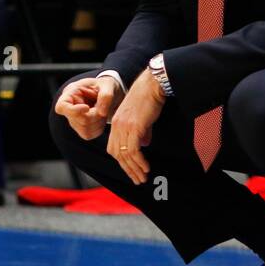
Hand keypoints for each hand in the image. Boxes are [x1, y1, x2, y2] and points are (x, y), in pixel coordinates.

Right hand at [54, 75, 120, 140]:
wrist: (105, 93)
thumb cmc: (103, 86)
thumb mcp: (107, 84)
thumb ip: (106, 95)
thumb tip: (102, 113)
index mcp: (69, 95)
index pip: (62, 107)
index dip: (74, 110)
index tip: (87, 107)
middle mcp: (68, 110)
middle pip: (80, 120)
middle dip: (96, 115)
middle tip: (103, 105)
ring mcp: (73, 122)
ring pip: (86, 130)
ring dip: (99, 121)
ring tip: (102, 110)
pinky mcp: (81, 130)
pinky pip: (90, 134)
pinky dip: (99, 127)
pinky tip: (101, 118)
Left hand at [107, 70, 165, 184]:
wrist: (152, 85)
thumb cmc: (148, 98)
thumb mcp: (141, 117)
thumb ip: (141, 132)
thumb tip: (143, 145)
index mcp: (116, 123)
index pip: (113, 148)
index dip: (121, 161)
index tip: (131, 170)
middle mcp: (117, 126)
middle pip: (117, 154)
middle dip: (128, 170)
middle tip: (137, 180)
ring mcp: (124, 127)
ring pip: (125, 155)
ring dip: (135, 169)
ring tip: (142, 178)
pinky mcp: (134, 127)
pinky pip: (133, 150)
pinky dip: (139, 162)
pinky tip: (145, 168)